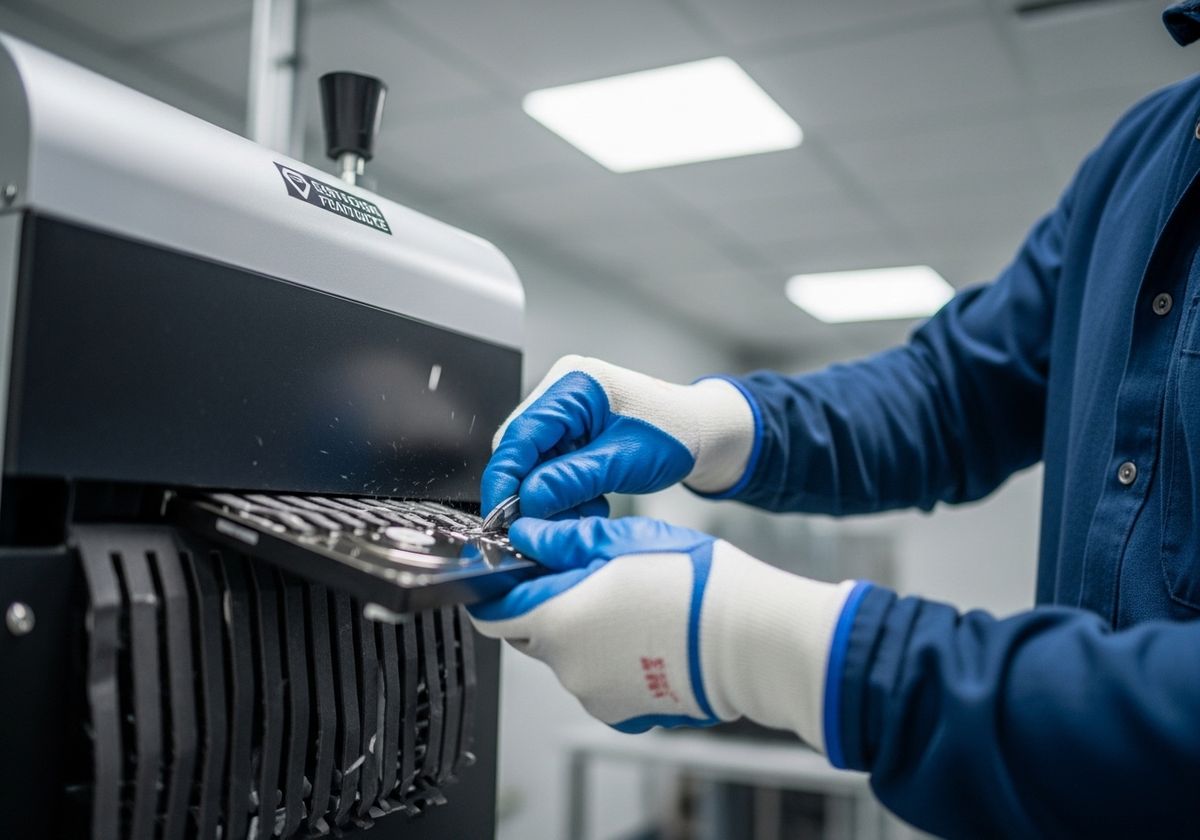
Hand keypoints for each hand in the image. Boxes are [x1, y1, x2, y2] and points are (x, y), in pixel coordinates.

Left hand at [470, 516, 855, 746]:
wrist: (749, 638)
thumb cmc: (692, 582)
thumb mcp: (621, 538)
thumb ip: (564, 539)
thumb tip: (526, 535)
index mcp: (556, 619)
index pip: (492, 612)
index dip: (496, 590)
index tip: (511, 574)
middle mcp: (567, 666)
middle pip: (530, 634)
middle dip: (545, 607)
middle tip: (583, 577)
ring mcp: (595, 695)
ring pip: (569, 659)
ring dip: (584, 634)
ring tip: (631, 605)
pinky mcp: (625, 714)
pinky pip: (602, 683)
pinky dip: (613, 662)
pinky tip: (647, 638)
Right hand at [481, 355, 757, 519]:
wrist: (705, 433)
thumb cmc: (677, 434)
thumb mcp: (623, 462)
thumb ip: (571, 480)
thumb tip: (526, 501)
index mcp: (575, 384)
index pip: (521, 434)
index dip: (505, 478)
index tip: (499, 516)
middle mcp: (564, 392)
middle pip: (522, 449)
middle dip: (530, 491)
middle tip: (541, 525)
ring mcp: (568, 412)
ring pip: (536, 463)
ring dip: (552, 496)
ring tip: (583, 513)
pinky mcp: (574, 431)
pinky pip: (553, 467)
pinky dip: (565, 492)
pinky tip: (589, 504)